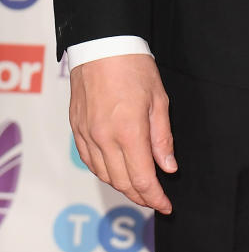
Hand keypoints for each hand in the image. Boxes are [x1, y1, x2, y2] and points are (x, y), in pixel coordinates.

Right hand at [69, 54, 175, 212]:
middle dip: (141, 196)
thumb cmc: (134, 67)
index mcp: (129, 131)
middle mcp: (104, 138)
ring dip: (122, 186)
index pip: (142, 178)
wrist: (102, 45)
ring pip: (104, 175)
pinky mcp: (77, 129)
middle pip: (122, 182)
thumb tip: (169, 167)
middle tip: (155, 199)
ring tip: (139, 187)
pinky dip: (104, 172)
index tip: (166, 205)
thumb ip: (162, 137)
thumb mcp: (159, 99)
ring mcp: (87, 135)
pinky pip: (90, 162)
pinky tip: (116, 171)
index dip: (155, 198)